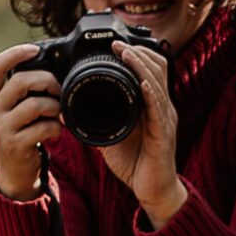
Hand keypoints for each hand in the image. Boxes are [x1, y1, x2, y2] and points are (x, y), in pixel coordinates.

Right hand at [0, 43, 59, 198]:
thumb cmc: (20, 130)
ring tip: (58, 113)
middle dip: (47, 81)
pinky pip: (43, 127)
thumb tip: (51, 65)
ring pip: (35, 104)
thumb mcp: (13, 108)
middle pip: (20, 81)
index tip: (34, 49)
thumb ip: (23, 89)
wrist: (14, 168)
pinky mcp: (15, 144)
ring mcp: (1, 128)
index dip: (14, 54)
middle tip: (58, 90)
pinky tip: (55, 131)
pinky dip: (56, 127)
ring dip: (54, 106)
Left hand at [97, 41, 186, 223]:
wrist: (153, 192)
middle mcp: (163, 108)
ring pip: (158, 84)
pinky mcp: (164, 136)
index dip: (137, 54)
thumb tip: (69, 112)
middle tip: (118, 44)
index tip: (115, 44)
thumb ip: (98, 121)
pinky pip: (159, 110)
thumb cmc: (137, 164)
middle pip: (158, 69)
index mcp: (152, 105)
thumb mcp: (112, 136)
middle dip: (139, 52)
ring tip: (126, 53)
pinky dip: (151, 94)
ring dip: (141, 66)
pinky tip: (142, 84)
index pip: (151, 70)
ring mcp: (165, 120)